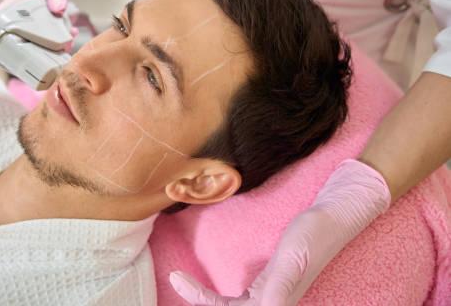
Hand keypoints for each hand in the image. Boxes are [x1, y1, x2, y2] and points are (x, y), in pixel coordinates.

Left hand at [170, 159, 390, 305]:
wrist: (334, 214)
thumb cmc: (315, 234)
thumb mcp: (294, 260)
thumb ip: (278, 289)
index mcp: (274, 301)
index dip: (201, 299)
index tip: (176, 277)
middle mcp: (270, 301)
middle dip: (202, 303)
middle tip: (175, 280)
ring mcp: (269, 293)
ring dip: (205, 301)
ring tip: (179, 283)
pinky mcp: (269, 282)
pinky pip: (237, 298)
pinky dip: (214, 295)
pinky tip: (197, 285)